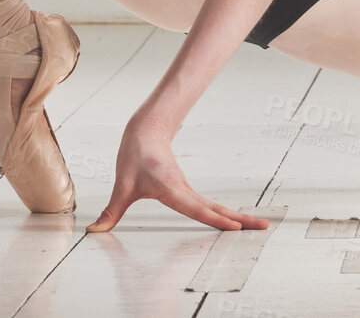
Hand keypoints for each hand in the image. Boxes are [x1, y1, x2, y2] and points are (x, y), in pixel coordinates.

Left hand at [86, 115, 272, 233]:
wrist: (146, 131)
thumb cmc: (135, 154)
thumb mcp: (122, 185)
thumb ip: (112, 211)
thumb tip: (96, 230)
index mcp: (171, 188)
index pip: (196, 208)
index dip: (214, 219)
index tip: (234, 227)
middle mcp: (184, 190)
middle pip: (217, 208)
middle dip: (241, 220)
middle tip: (263, 227)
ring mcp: (188, 190)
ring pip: (217, 207)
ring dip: (239, 217)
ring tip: (259, 226)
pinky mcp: (187, 191)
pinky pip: (210, 205)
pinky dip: (225, 214)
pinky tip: (235, 222)